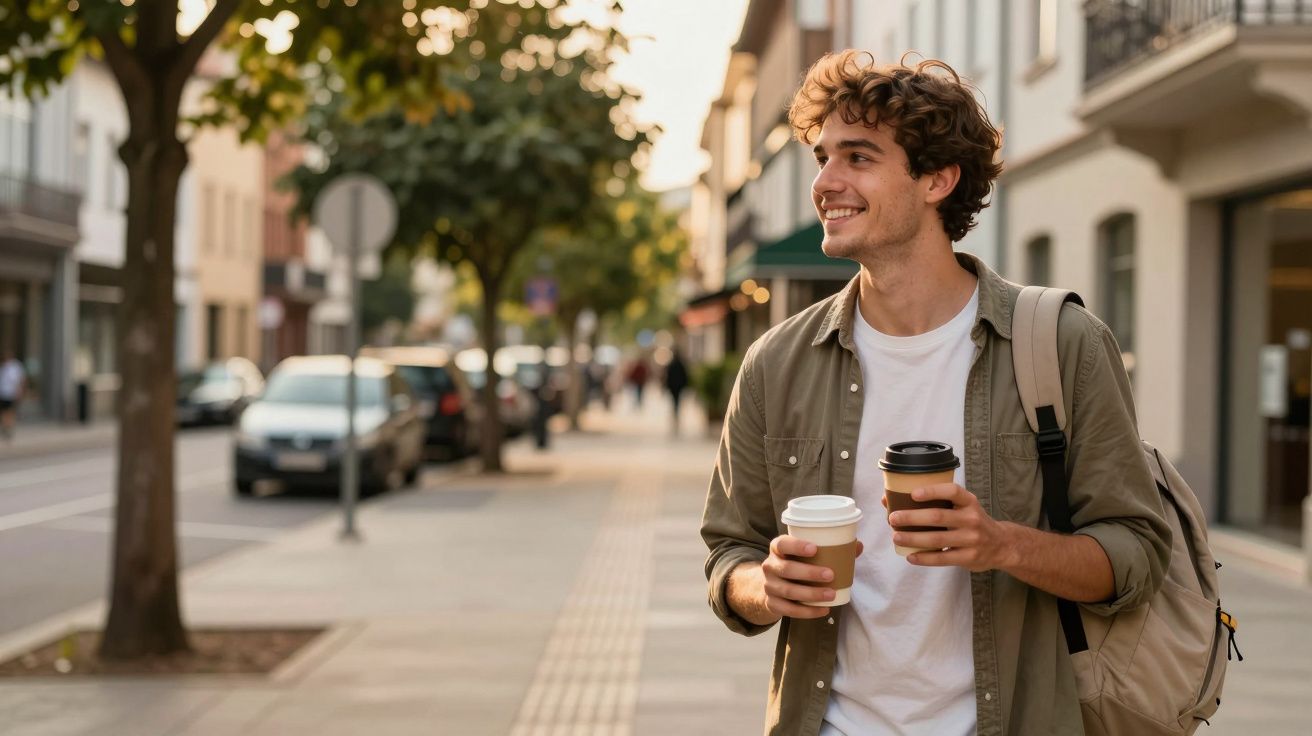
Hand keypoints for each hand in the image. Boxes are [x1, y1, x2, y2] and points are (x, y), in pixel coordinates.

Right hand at [755, 534, 864, 619]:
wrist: (772, 586)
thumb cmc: (796, 565)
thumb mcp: (805, 554)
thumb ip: (831, 549)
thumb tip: (858, 546)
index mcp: (777, 549)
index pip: (782, 544)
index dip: (796, 546)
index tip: (815, 549)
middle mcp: (770, 566)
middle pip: (786, 569)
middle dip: (809, 573)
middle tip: (831, 575)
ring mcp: (769, 586)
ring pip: (788, 591)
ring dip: (811, 594)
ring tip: (831, 595)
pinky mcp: (772, 604)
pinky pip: (789, 610)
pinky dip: (808, 612)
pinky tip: (823, 610)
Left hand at [888, 483, 1015, 571]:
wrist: (1001, 545)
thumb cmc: (971, 521)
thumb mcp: (962, 507)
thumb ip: (934, 502)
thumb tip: (889, 499)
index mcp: (969, 502)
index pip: (952, 491)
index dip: (932, 491)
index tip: (912, 493)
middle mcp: (972, 518)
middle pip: (938, 516)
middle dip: (912, 517)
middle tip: (893, 518)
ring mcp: (972, 539)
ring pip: (937, 539)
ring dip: (913, 538)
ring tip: (896, 537)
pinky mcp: (968, 558)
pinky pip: (942, 558)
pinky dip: (924, 558)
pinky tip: (910, 556)